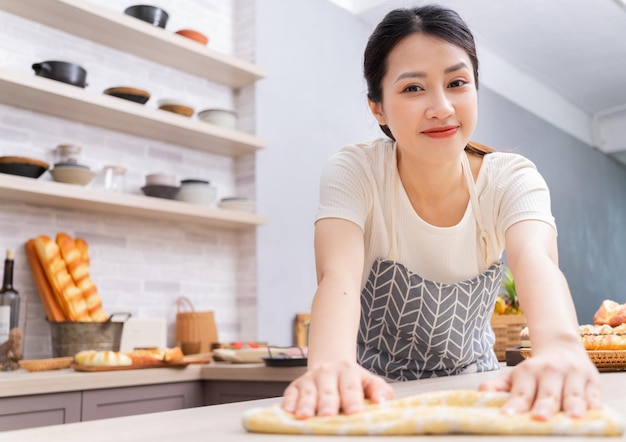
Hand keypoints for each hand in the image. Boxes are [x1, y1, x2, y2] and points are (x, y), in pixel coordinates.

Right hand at [281, 360, 392, 418]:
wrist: (331, 365)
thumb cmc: (353, 381)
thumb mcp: (369, 382)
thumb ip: (380, 391)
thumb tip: (382, 403)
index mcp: (348, 371)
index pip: (351, 387)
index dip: (353, 400)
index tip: (356, 412)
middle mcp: (327, 372)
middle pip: (328, 390)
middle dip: (327, 403)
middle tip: (327, 415)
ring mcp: (310, 379)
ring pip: (308, 392)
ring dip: (306, 405)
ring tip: (305, 416)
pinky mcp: (295, 386)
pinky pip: (290, 394)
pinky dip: (289, 402)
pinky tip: (289, 411)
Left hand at [478, 346, 601, 419]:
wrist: (562, 349)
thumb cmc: (536, 371)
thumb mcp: (515, 376)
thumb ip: (498, 387)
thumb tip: (480, 393)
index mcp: (529, 371)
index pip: (521, 392)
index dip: (515, 404)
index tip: (508, 415)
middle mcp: (551, 372)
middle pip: (548, 394)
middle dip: (544, 406)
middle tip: (539, 418)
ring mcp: (573, 376)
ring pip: (573, 395)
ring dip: (573, 406)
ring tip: (573, 418)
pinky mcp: (593, 382)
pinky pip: (595, 396)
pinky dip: (594, 406)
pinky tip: (593, 416)